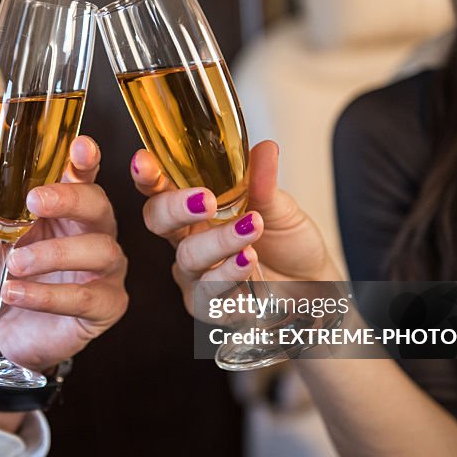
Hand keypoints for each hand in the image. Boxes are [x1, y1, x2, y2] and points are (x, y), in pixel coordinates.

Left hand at [0, 136, 127, 372]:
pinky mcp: (104, 306)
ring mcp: (104, 270)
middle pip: (99, 205)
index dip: (86, 159)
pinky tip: (17, 293)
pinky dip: (48, 295)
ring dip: (53, 254)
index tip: (79, 148)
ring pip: (99, 251)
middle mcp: (93, 233)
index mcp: (67, 207)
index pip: (84, 174)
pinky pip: (86, 296)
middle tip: (35, 201)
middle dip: (71, 199)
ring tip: (14, 265)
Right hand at [131, 140, 338, 314]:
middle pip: (157, 222)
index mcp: (194, 210)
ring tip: (251, 227)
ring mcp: (194, 275)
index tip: (144, 160)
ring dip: (219, 242)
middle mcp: (186, 241)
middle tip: (205, 200)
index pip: (160, 189)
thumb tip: (264, 148)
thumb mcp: (279, 207)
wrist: (312, 286)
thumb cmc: (285, 243)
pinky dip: (230, 274)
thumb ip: (263, 182)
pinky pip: (209, 293)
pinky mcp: (209, 308)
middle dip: (175, 208)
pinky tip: (248, 260)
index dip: (147, 176)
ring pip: (188, 258)